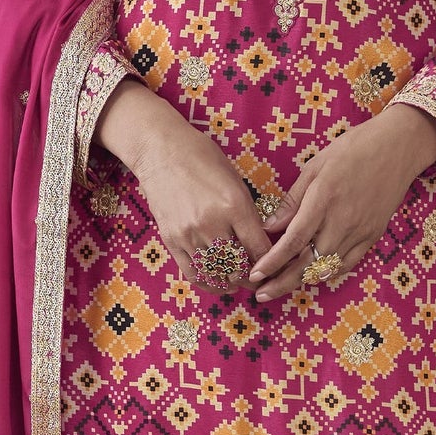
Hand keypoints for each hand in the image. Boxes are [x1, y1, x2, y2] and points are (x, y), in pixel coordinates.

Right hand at [92, 78, 273, 287]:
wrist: (160, 151)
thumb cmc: (201, 158)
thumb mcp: (235, 180)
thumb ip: (248, 212)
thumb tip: (259, 241)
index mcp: (234, 205)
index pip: (259, 249)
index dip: (270, 264)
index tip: (274, 268)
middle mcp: (212, 224)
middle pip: (239, 266)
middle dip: (252, 277)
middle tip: (259, 279)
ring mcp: (189, 234)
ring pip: (216, 273)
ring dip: (231, 282)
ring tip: (239, 283)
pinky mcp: (171, 240)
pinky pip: (192, 272)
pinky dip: (208, 282)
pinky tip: (217, 283)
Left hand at [248, 103, 435, 304]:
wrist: (398, 148)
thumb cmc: (353, 149)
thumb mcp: (315, 166)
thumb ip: (292, 200)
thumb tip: (269, 226)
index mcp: (323, 200)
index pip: (293, 241)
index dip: (272, 262)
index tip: (255, 273)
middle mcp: (341, 221)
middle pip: (307, 263)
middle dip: (281, 282)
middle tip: (261, 293)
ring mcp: (359, 232)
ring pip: (326, 268)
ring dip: (302, 280)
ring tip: (280, 286)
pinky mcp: (372, 236)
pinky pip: (347, 264)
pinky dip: (327, 273)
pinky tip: (312, 275)